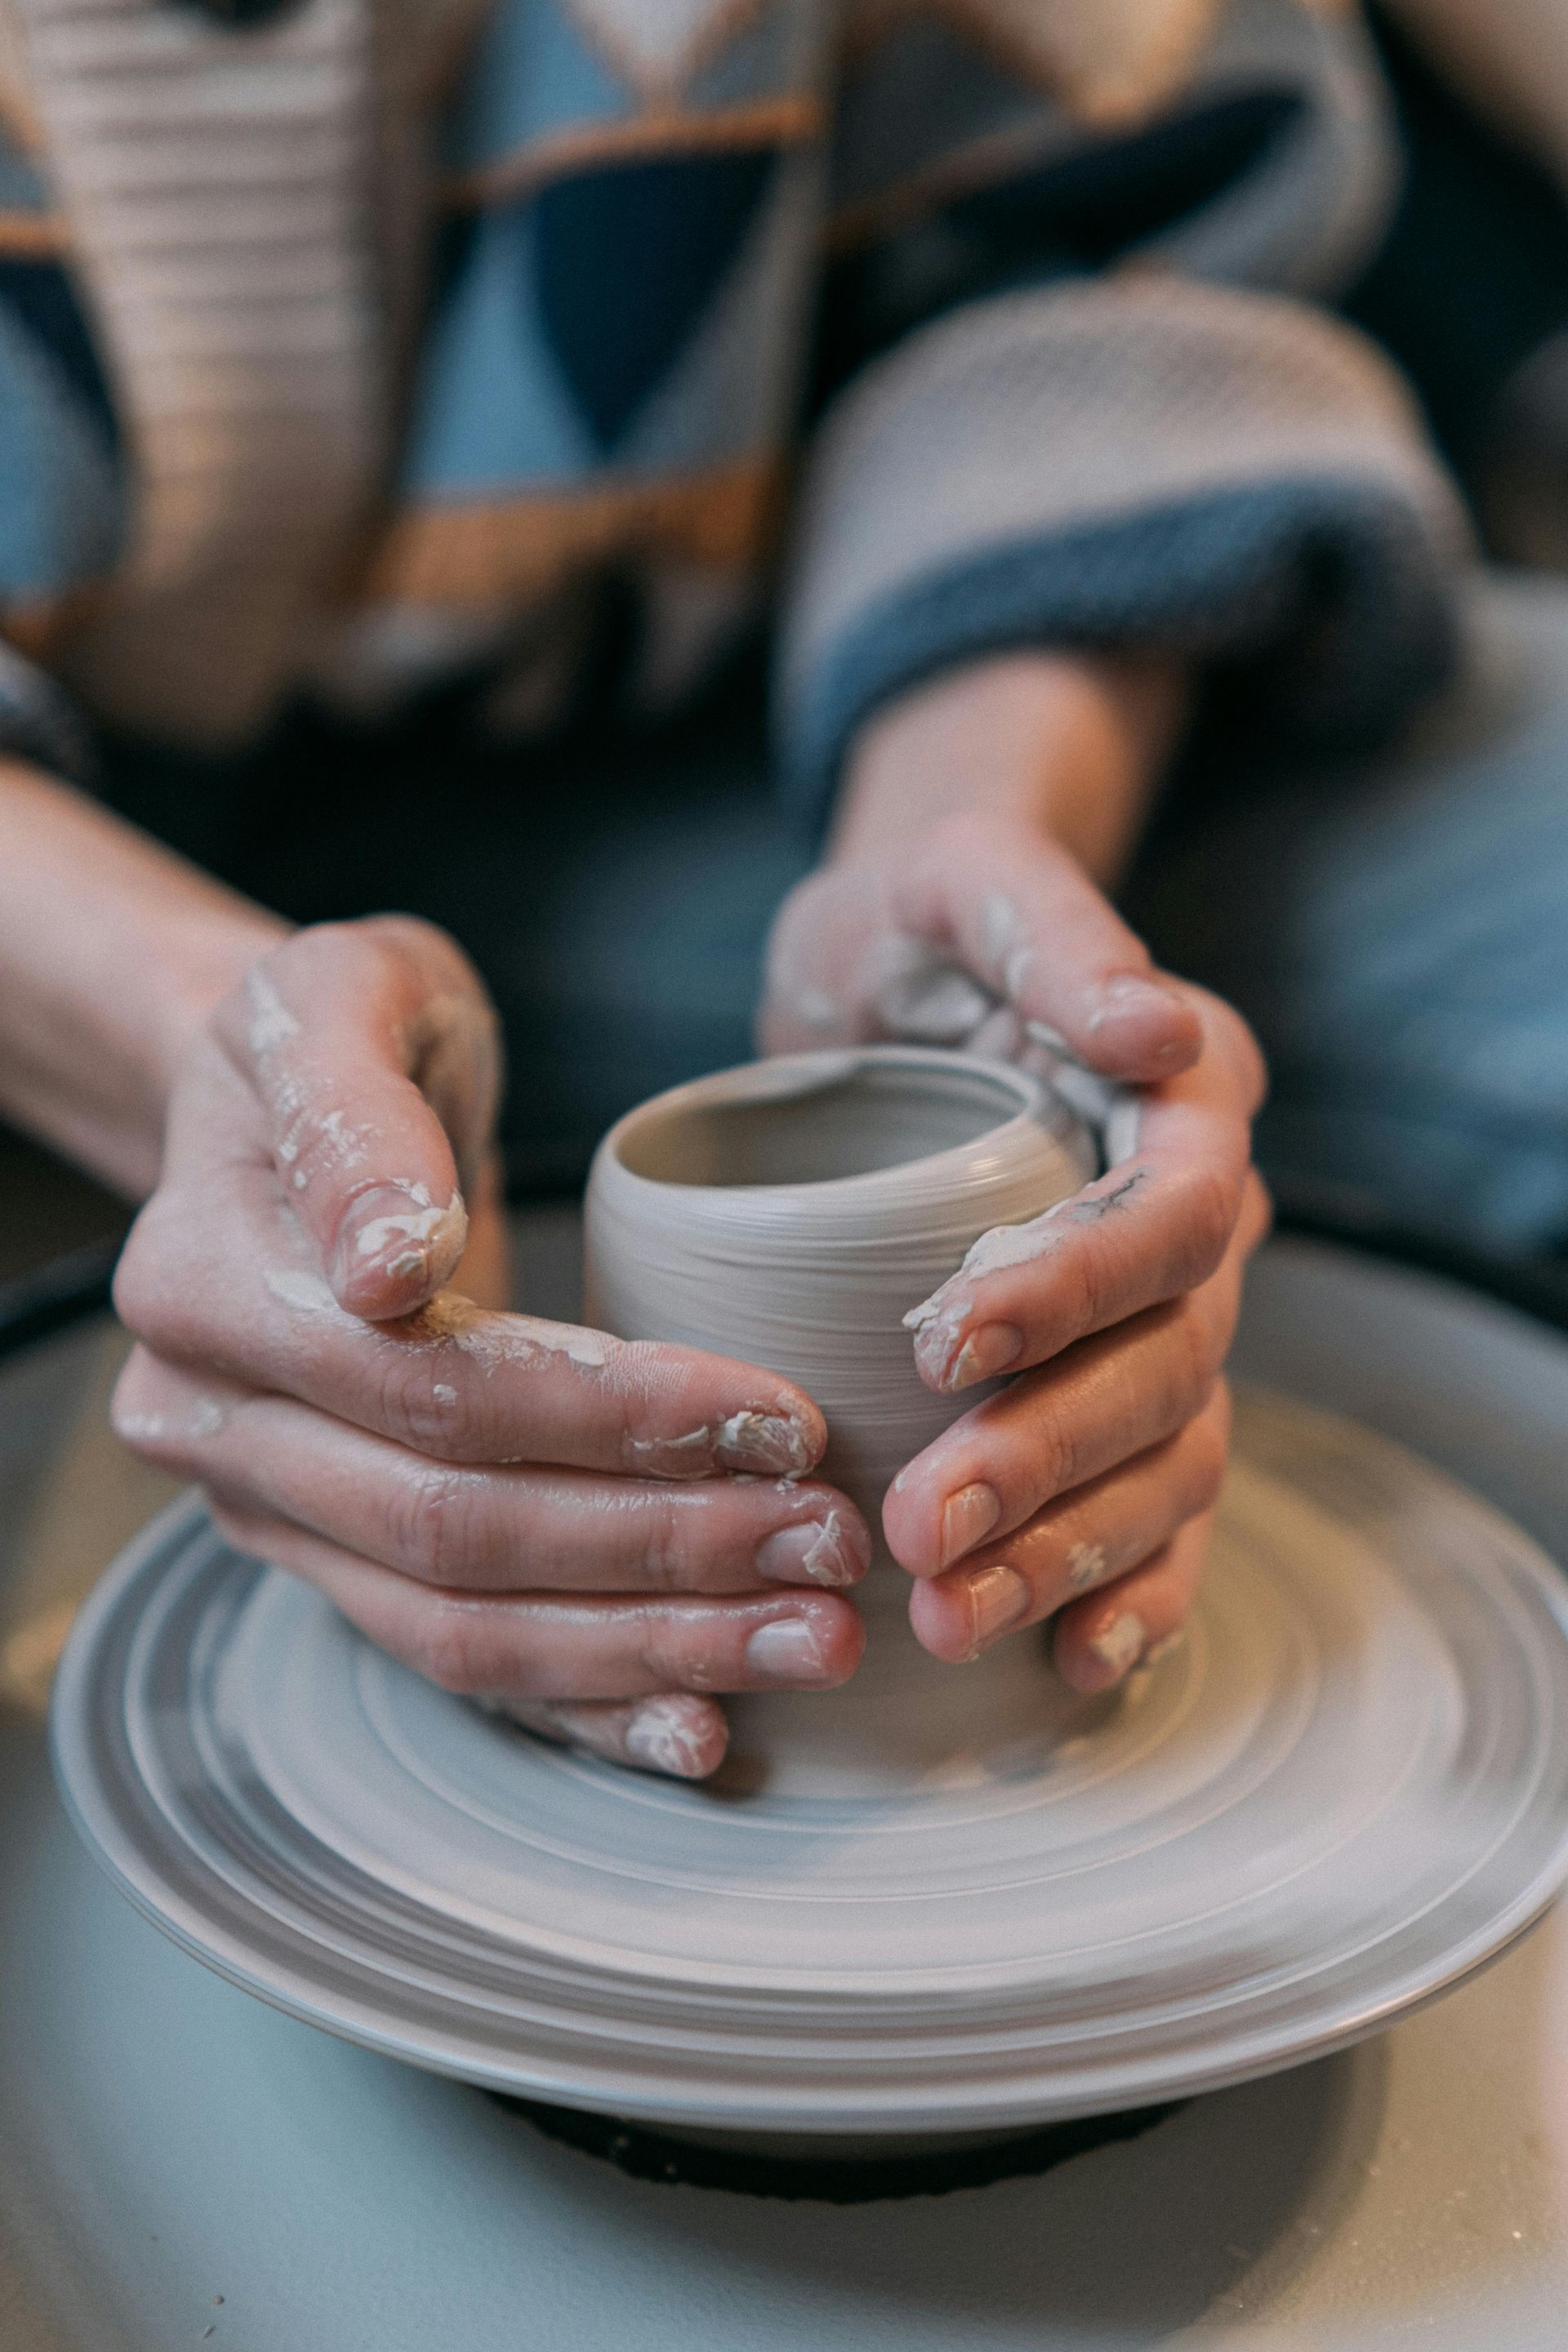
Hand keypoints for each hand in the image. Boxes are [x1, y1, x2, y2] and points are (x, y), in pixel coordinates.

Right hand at [112, 917, 867, 1778]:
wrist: (283, 1103)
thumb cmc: (338, 1031)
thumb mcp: (342, 999)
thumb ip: (355, 1118)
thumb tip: (387, 1266)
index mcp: (205, 1286)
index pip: (434, 1389)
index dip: (616, 1418)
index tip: (783, 1415)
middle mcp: (215, 1424)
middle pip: (457, 1532)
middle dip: (661, 1549)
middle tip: (831, 1542)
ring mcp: (267, 1510)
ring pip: (462, 1626)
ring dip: (649, 1646)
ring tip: (813, 1636)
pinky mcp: (332, 1558)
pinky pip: (458, 1660)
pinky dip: (583, 1706)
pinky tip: (701, 1727)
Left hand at [761, 656, 1267, 1690]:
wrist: (892, 966)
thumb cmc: (922, 918)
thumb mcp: (965, 882)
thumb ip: (1053, 935)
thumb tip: (1152, 1033)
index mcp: (1187, 1101)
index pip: (1166, 1217)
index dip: (1076, 1289)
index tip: (941, 1339)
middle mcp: (1197, 1219)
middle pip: (1167, 1364)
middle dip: (1049, 1458)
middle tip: (919, 1529)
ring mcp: (1161, 1314)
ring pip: (1163, 1455)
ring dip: (1070, 1548)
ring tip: (951, 1617)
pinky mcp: (1102, 1379)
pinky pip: (1155, 1503)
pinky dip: (1127, 1587)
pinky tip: (1067, 1660)